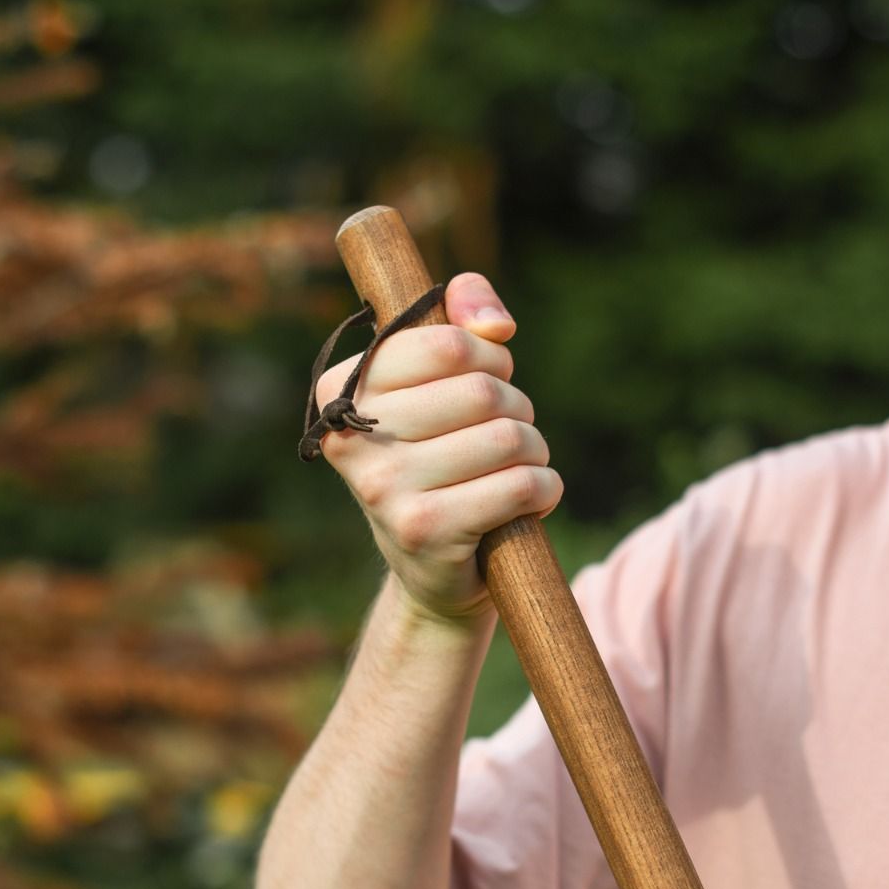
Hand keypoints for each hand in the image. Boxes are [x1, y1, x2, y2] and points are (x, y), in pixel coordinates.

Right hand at [315, 273, 562, 622]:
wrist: (432, 569)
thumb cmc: (442, 458)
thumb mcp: (441, 382)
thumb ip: (462, 320)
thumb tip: (494, 323)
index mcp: (343, 388)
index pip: (447, 343)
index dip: (489, 357)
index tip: (488, 379)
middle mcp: (352, 436)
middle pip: (483, 391)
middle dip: (516, 408)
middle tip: (505, 434)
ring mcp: (384, 487)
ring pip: (509, 438)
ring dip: (534, 451)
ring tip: (517, 469)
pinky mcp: (425, 530)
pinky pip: (522, 485)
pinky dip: (544, 489)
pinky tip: (527, 502)